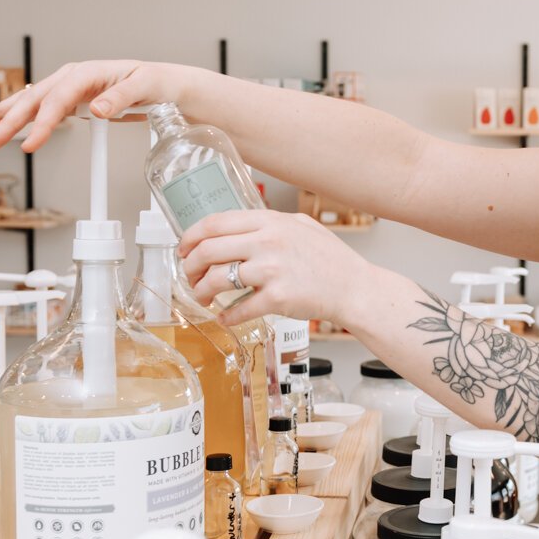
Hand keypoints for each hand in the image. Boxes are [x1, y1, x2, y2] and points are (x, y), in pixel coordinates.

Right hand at [0, 59, 163, 151]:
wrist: (164, 83)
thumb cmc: (156, 81)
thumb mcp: (146, 86)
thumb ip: (121, 97)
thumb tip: (98, 109)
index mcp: (88, 72)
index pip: (58, 99)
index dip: (41, 123)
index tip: (29, 145)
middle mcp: (72, 78)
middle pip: (34, 100)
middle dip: (8, 121)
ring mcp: (69, 88)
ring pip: (29, 102)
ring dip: (3, 115)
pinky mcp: (70, 100)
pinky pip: (39, 109)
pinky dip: (19, 118)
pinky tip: (0, 125)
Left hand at [180, 209, 372, 327]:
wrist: (355, 287)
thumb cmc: (330, 259)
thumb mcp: (300, 225)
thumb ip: (268, 223)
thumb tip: (235, 228)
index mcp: (269, 221)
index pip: (214, 223)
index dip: (191, 237)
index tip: (184, 248)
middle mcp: (268, 242)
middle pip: (208, 251)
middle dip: (191, 266)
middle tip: (191, 275)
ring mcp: (272, 270)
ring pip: (217, 280)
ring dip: (202, 291)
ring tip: (204, 297)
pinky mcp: (277, 298)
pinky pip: (238, 309)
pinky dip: (226, 316)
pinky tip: (225, 317)